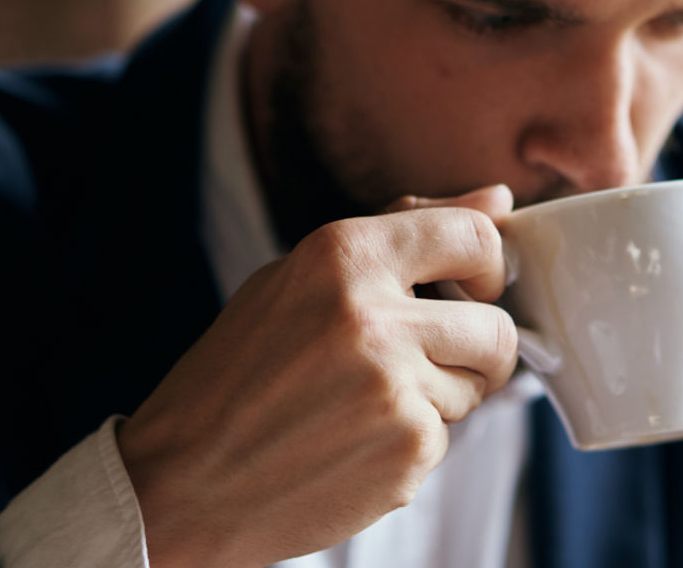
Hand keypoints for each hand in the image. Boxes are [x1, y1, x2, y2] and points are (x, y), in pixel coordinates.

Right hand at [117, 186, 518, 567]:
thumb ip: (402, 234)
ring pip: (478, 389)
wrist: (185, 479)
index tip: (475, 289)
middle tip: (432, 363)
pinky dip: (412, 442)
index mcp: (342, 255)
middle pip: (497, 329)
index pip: (474, 236)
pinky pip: (446, 438)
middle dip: (479, 352)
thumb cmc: (239, 372)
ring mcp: (393, 387)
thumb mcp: (299, 277)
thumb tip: (497, 202)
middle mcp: (374, 315)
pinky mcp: (405, 450)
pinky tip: (354, 442)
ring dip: (442, 399)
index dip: (490, 267)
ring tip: (368, 404)